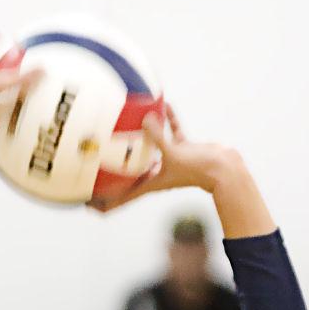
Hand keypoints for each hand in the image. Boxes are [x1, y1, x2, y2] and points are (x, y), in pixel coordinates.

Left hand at [88, 105, 245, 211]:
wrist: (224, 168)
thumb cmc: (199, 168)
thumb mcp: (174, 151)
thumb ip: (157, 136)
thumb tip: (145, 118)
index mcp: (150, 183)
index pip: (121, 199)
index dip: (102, 204)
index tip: (84, 203)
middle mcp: (157, 174)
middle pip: (129, 177)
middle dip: (112, 172)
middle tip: (94, 160)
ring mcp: (170, 162)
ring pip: (149, 151)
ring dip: (140, 141)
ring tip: (125, 125)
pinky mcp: (183, 150)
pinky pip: (170, 133)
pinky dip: (166, 121)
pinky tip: (163, 105)